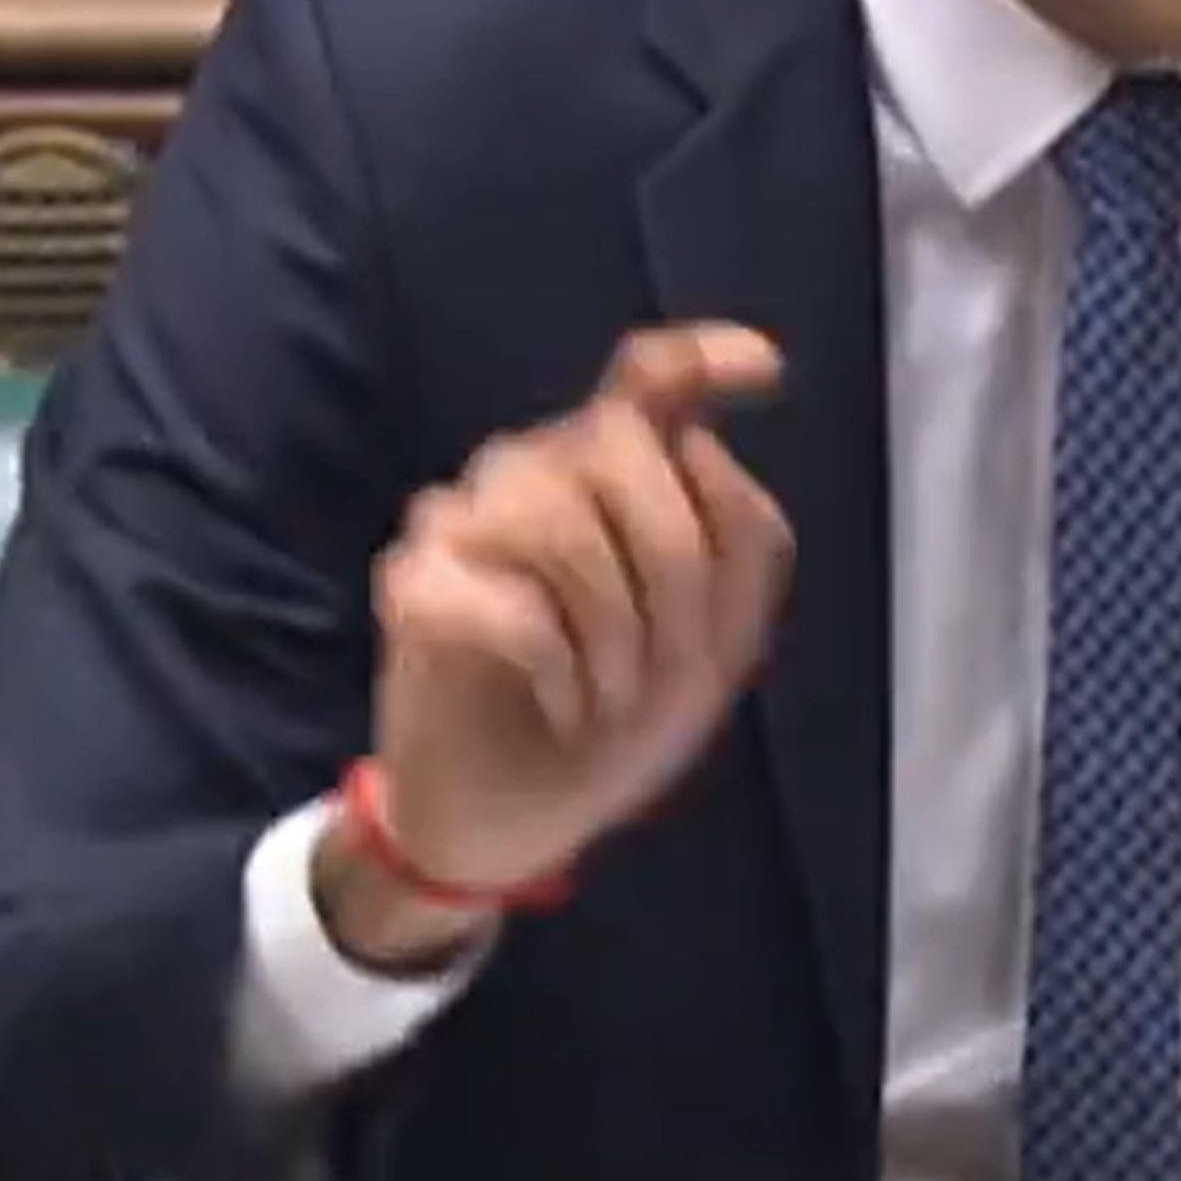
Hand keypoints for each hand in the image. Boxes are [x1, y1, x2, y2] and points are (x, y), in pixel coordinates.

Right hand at [318, 325, 793, 970]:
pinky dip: (559, 671)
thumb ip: (743, 545)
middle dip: (676, 562)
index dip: (703, 357)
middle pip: (622, 444)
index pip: (650, 379)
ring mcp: (464, 517)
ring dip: (616, 631)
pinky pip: (509, 601)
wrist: (518, 824)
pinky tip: (566, 708)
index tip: (766, 368)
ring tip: (614, 697)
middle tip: (678, 661)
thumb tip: (706, 450)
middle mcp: (534, 470)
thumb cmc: (619, 719)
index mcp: (614, 473)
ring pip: (560, 519)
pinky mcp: (413, 584)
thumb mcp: (720, 646)